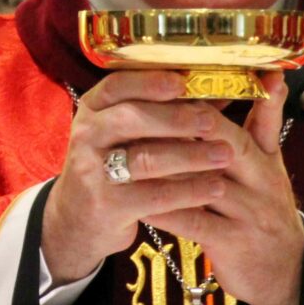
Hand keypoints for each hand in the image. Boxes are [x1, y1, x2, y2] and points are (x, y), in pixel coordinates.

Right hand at [41, 70, 240, 282]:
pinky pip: (154, 195)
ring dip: (190, 156)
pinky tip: (215, 187)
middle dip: (176, 119)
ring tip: (224, 154)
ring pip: (146, 159)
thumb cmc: (114, 168)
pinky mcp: (107, 206)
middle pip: (130, 119)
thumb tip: (218, 94)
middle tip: (212, 122)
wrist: (79, 222)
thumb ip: (164, 114)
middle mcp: (86, 136)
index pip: (116, 86)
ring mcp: (92, 172)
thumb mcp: (125, 136)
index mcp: (92, 110)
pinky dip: (189, 191)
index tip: (182, 82)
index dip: (148, 82)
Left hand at [143, 73, 303, 304]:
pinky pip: (194, 223)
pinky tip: (139, 201)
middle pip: (223, 146)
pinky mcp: (233, 245)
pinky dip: (166, 210)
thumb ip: (264, 122)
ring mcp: (249, 215)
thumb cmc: (267, 210)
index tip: (168, 89)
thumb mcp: (271, 165)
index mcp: (266, 159)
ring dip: (166, 168)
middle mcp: (262, 183)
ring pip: (204, 184)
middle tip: (140, 115)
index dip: (203, 105)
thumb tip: (271, 76)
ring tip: (130, 153)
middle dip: (182, 129)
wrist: (288, 273)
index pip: (237, 123)